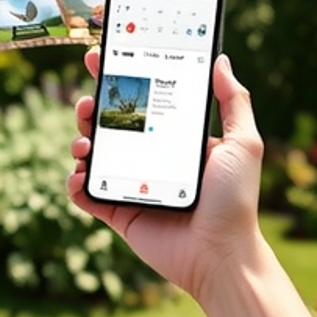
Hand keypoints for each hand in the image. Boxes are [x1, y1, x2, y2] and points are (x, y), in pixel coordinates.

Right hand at [67, 48, 263, 301]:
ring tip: (84, 140)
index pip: (140, 101)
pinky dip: (75, 183)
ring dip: (79, 140)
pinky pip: (86, 195)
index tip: (102, 59)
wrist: (222, 256)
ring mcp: (129, 184)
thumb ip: (234, 101)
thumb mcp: (242, 143)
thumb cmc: (235, 201)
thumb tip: (220, 61)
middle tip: (87, 100)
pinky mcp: (117, 212)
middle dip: (90, 107)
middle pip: (108, 124)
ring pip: (92, 154)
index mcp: (171, 139)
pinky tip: (80, 174)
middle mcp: (147, 158)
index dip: (118, 79)